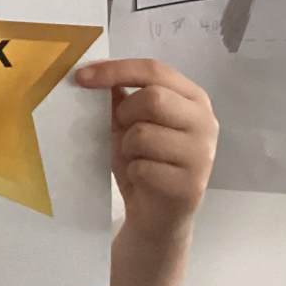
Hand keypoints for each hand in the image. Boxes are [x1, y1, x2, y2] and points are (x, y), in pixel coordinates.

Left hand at [73, 60, 217, 238]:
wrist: (157, 215)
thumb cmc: (145, 162)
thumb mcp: (130, 124)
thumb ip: (121, 98)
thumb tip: (95, 72)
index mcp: (192, 98)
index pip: (154, 70)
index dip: (116, 70)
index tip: (80, 77)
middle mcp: (204, 121)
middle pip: (153, 98)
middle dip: (126, 114)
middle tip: (123, 130)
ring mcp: (202, 154)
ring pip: (143, 134)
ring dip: (127, 147)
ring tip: (137, 158)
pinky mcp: (190, 185)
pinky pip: (143, 167)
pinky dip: (133, 172)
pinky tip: (144, 179)